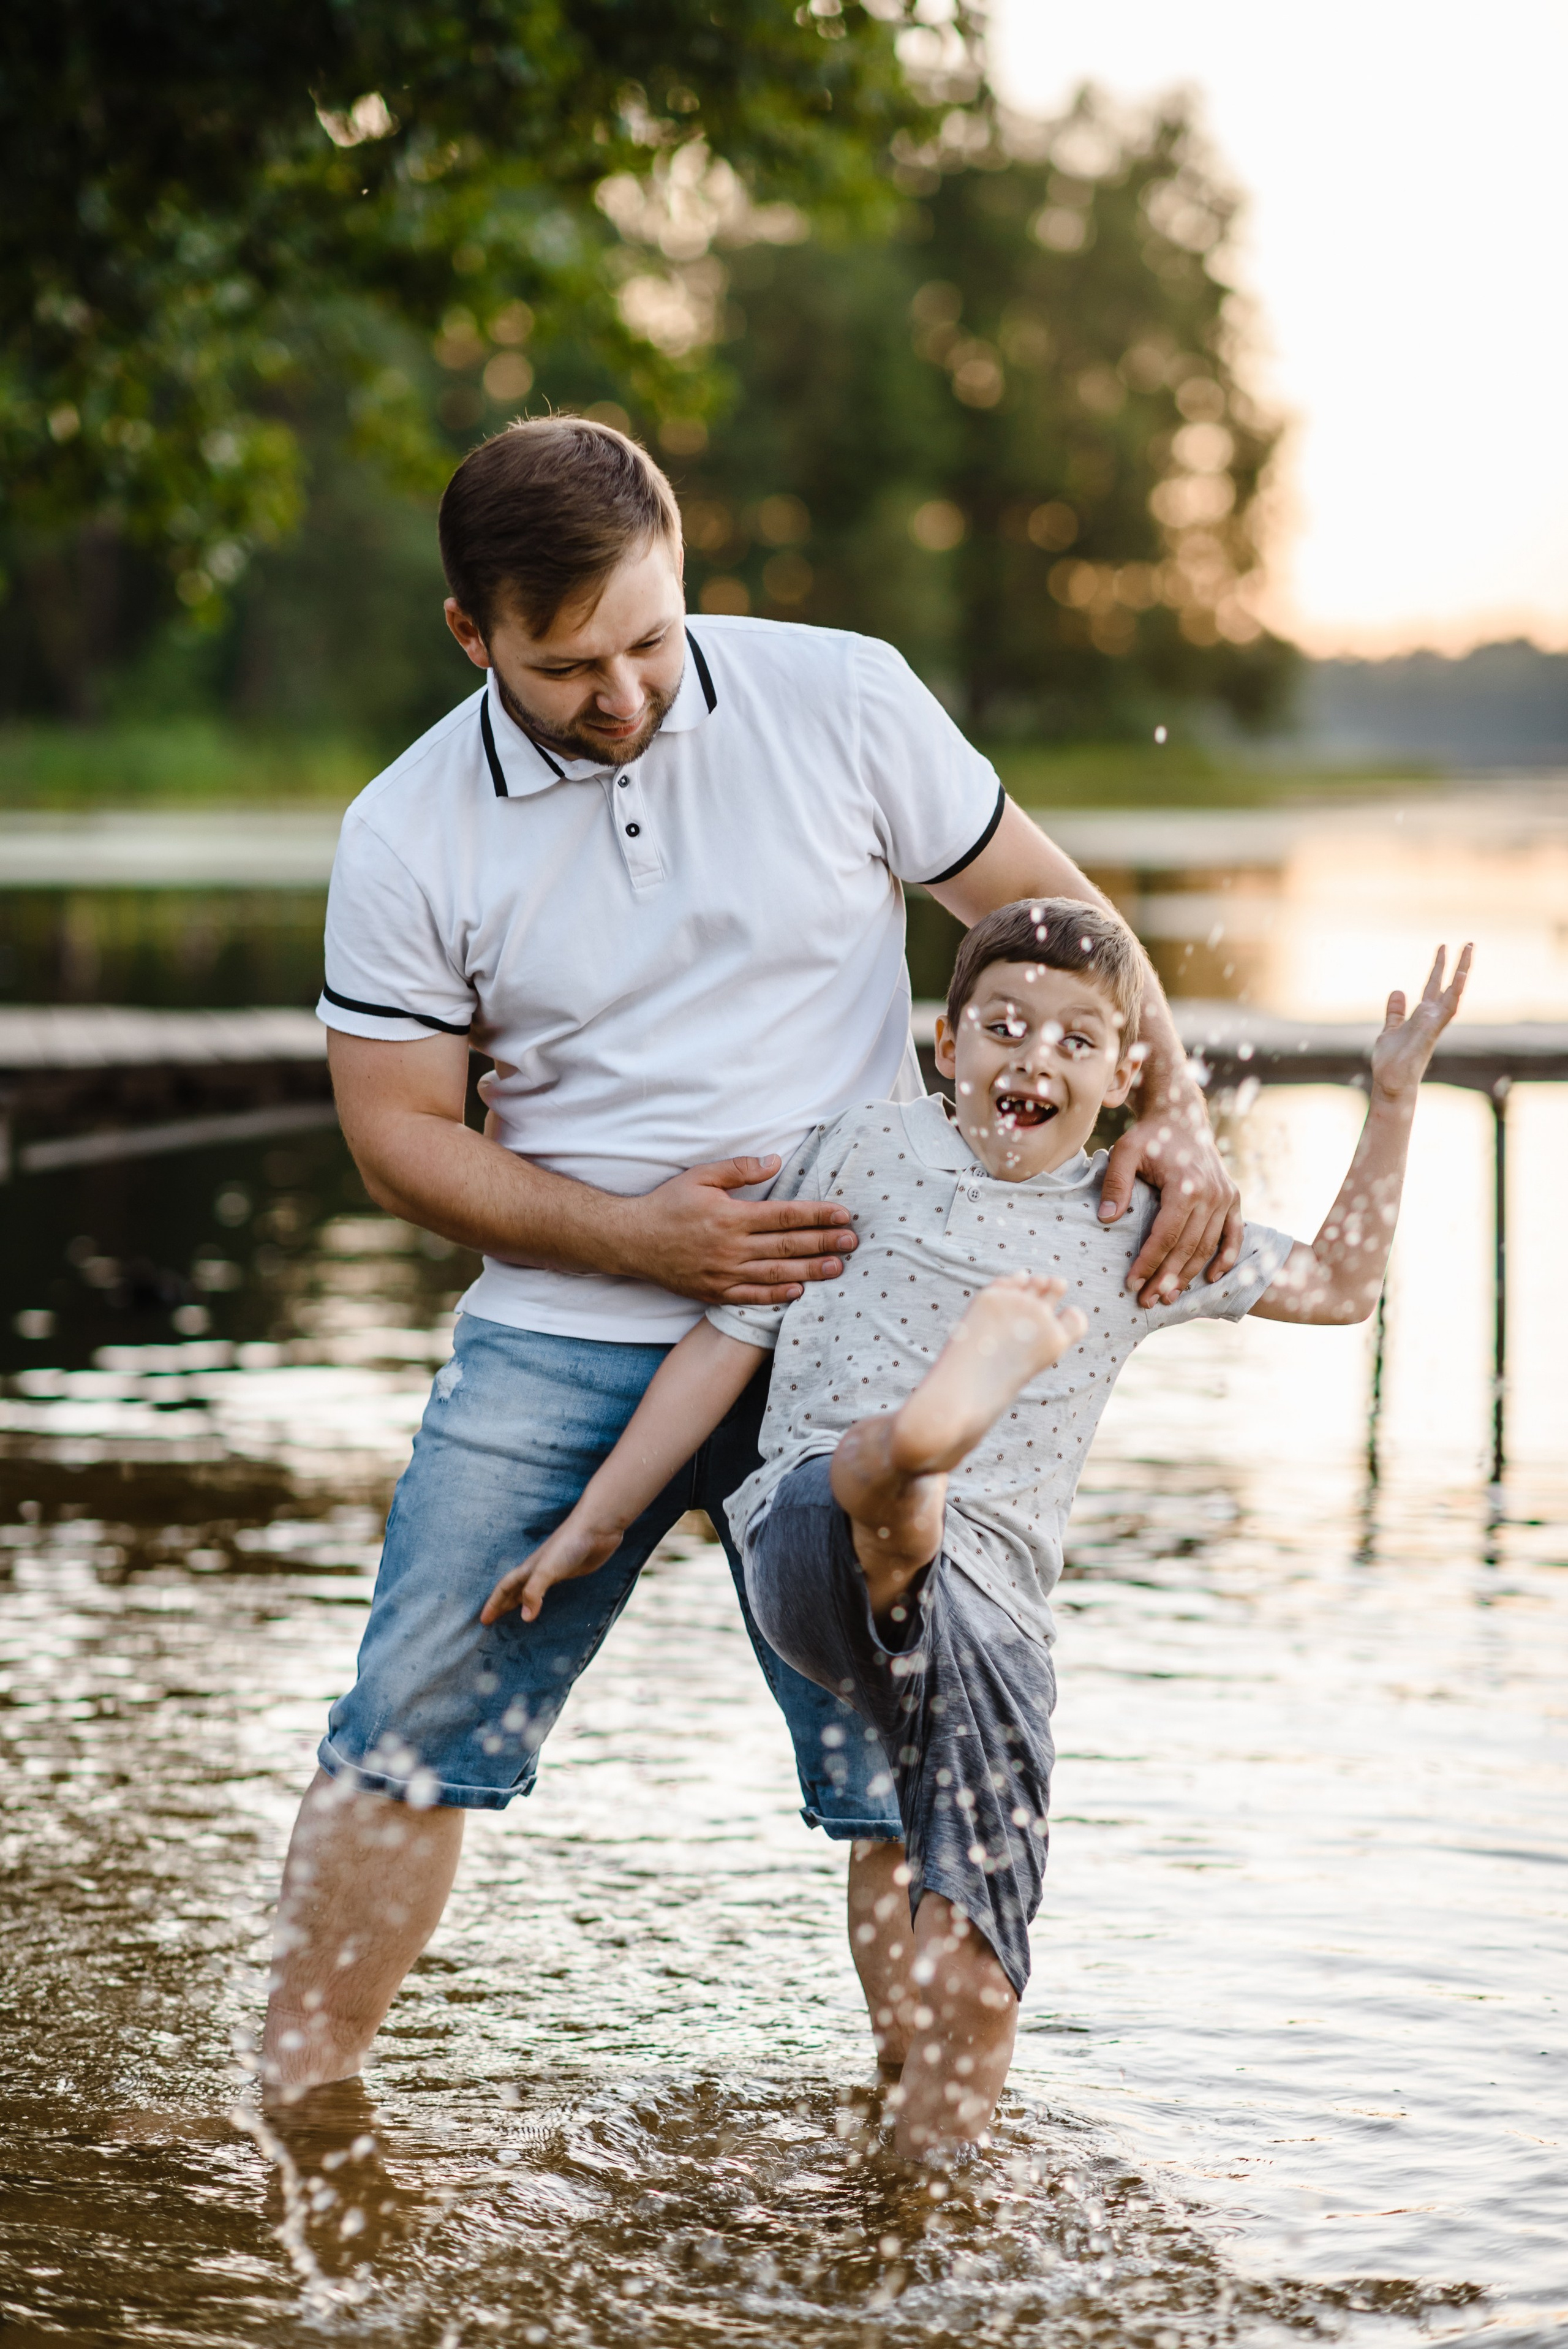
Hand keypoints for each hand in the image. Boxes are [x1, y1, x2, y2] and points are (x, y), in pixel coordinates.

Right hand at [481, 1516, 621, 1625]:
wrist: (595, 1530)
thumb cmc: (568, 1546)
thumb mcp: (546, 1570)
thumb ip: (534, 1593)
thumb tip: (524, 1618)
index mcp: (528, 1569)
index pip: (504, 1588)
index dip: (493, 1604)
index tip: (483, 1620)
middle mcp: (536, 1570)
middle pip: (513, 1590)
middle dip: (501, 1605)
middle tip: (491, 1620)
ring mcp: (551, 1571)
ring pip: (529, 1590)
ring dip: (518, 1602)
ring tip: (512, 1614)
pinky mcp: (567, 1573)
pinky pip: (546, 1591)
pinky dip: (539, 1599)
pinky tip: (542, 1603)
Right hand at [618, 1156, 857, 1306]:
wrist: (630, 1240)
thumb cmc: (667, 1204)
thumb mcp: (700, 1176)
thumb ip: (739, 1169)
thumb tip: (776, 1162)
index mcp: (730, 1216)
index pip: (785, 1215)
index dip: (817, 1215)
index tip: (843, 1215)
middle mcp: (730, 1247)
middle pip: (788, 1245)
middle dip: (824, 1243)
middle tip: (853, 1242)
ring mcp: (723, 1274)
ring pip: (776, 1273)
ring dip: (811, 1271)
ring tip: (838, 1268)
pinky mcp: (714, 1293)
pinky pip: (752, 1297)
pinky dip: (777, 1296)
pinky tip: (800, 1291)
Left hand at [1100, 1083, 1241, 1306]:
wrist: (1182, 1117)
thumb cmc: (1150, 1136)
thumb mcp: (1125, 1151)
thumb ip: (1115, 1184)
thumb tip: (1107, 1218)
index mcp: (1187, 1186)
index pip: (1166, 1235)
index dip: (1149, 1262)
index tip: (1132, 1283)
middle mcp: (1212, 1195)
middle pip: (1188, 1248)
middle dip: (1166, 1277)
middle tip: (1147, 1300)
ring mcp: (1226, 1197)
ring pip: (1208, 1247)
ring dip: (1190, 1275)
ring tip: (1168, 1296)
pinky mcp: (1233, 1198)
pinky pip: (1234, 1235)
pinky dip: (1226, 1258)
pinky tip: (1212, 1279)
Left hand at [1371, 944, 1470, 1101]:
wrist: (1390, 1083)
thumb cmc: (1391, 1061)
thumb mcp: (1390, 1029)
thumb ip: (1396, 1012)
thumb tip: (1398, 990)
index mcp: (1422, 1015)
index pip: (1434, 986)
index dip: (1439, 967)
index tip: (1443, 947)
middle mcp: (1431, 1018)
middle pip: (1448, 986)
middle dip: (1457, 965)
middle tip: (1468, 942)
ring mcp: (1433, 1026)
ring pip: (1453, 996)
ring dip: (1461, 975)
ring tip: (1467, 954)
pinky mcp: (1429, 1035)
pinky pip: (1445, 1013)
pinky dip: (1452, 997)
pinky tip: (1458, 981)